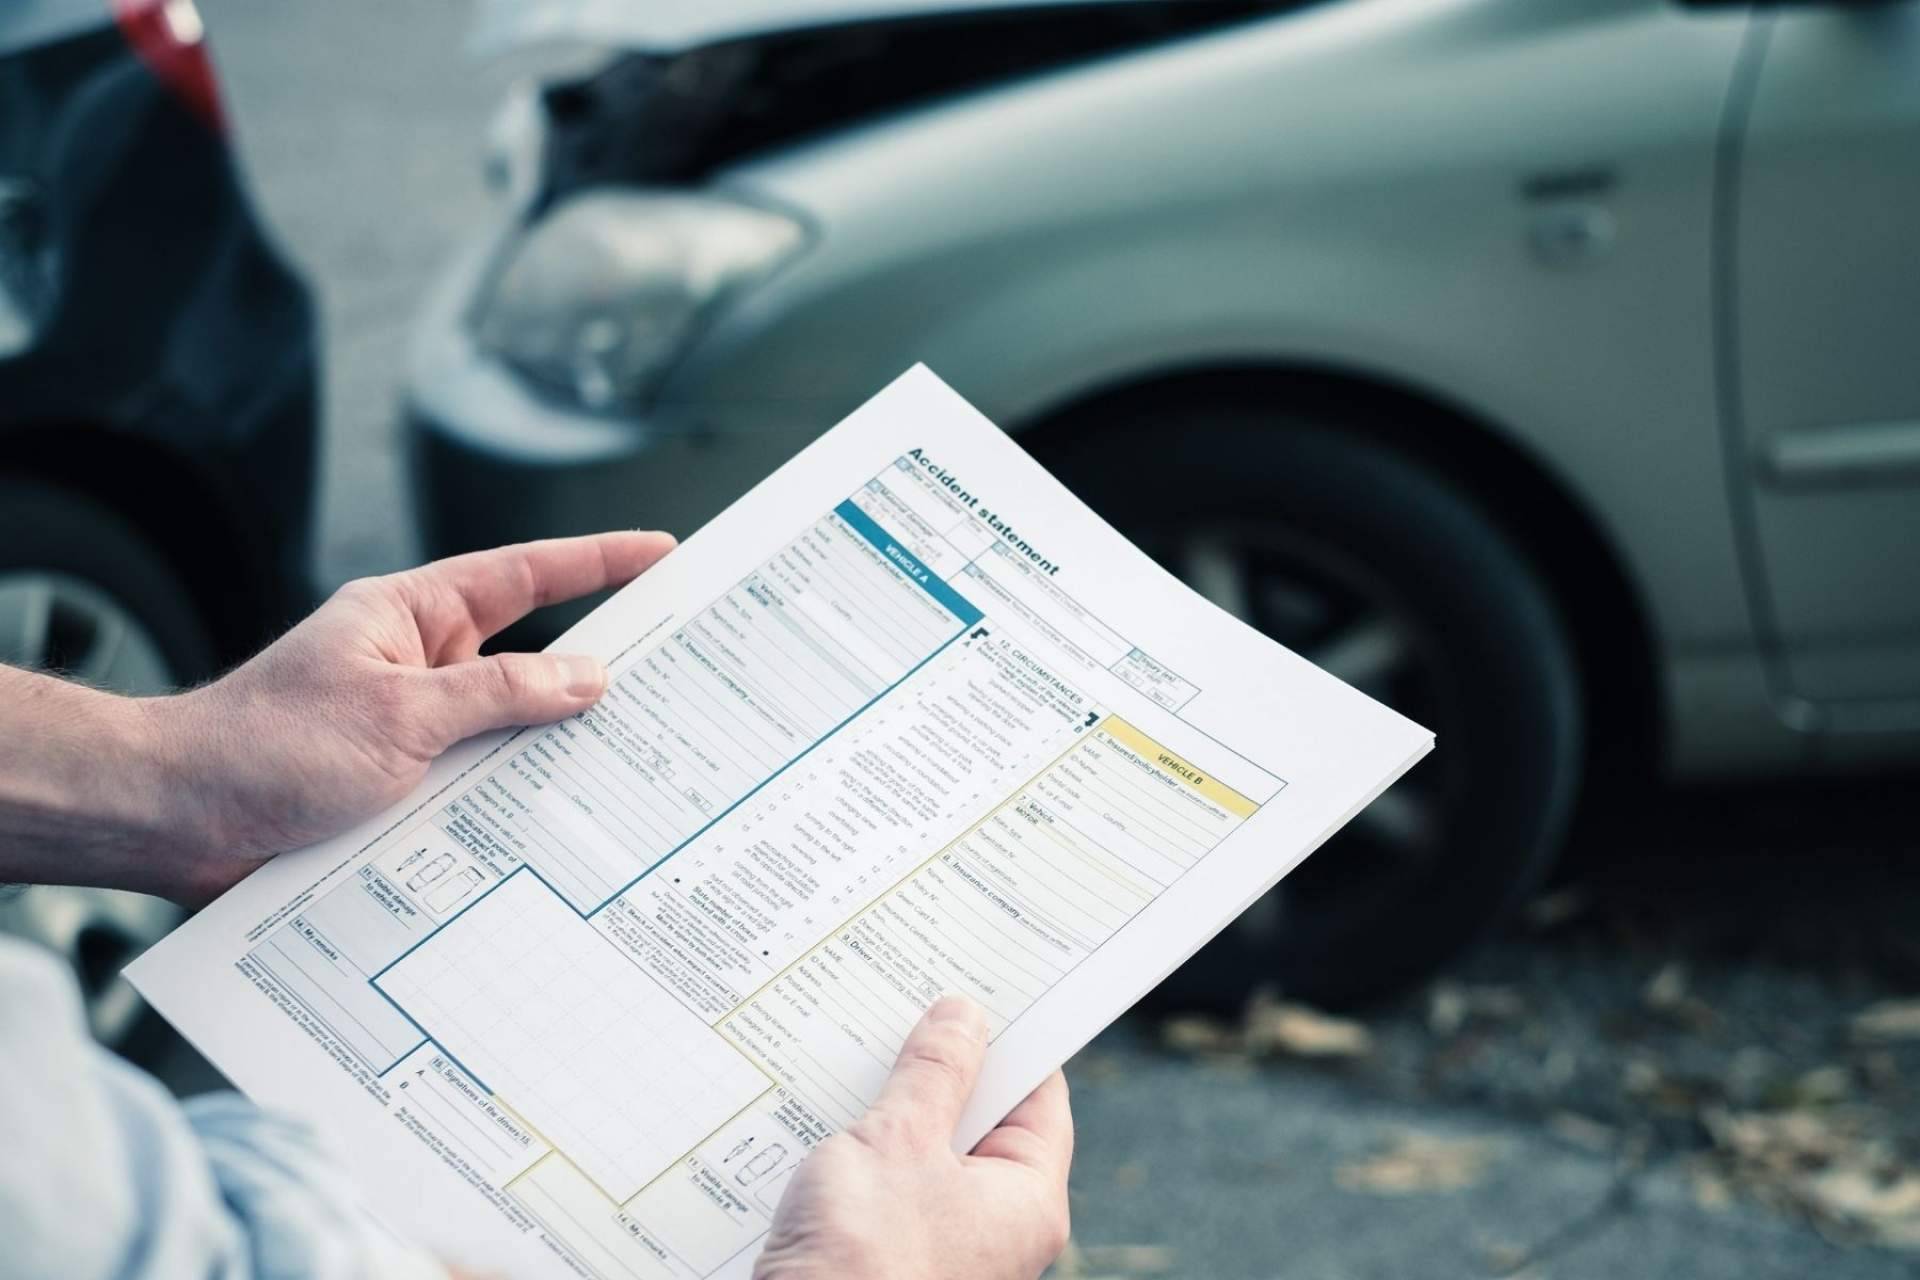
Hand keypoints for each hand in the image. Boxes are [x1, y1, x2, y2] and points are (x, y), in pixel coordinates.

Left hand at [136, 531, 675, 901]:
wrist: (174, 821)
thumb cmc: (262, 748)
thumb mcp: (398, 716)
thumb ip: (500, 694)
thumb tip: (586, 677)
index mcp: (411, 616)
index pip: (524, 575)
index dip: (598, 560)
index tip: (662, 551)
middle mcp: (417, 665)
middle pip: (530, 655)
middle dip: (598, 665)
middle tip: (676, 669)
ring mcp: (411, 728)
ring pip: (510, 730)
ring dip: (554, 751)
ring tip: (627, 763)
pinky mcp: (401, 787)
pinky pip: (479, 785)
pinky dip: (514, 802)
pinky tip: (554, 829)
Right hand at [755, 997, 1072, 1279]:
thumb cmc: (864, 1261)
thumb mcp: (899, 1140)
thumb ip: (934, 1073)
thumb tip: (963, 1016)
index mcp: (1027, 1202)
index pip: (1039, 1099)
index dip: (1011, 1042)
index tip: (980, 992)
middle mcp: (996, 1231)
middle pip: (980, 1124)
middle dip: (940, 1071)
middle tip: (909, 1012)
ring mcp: (943, 1248)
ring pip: (927, 1155)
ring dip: (893, 1111)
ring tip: (858, 1059)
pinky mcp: (890, 1258)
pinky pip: (889, 1188)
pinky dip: (864, 1152)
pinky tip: (826, 1119)